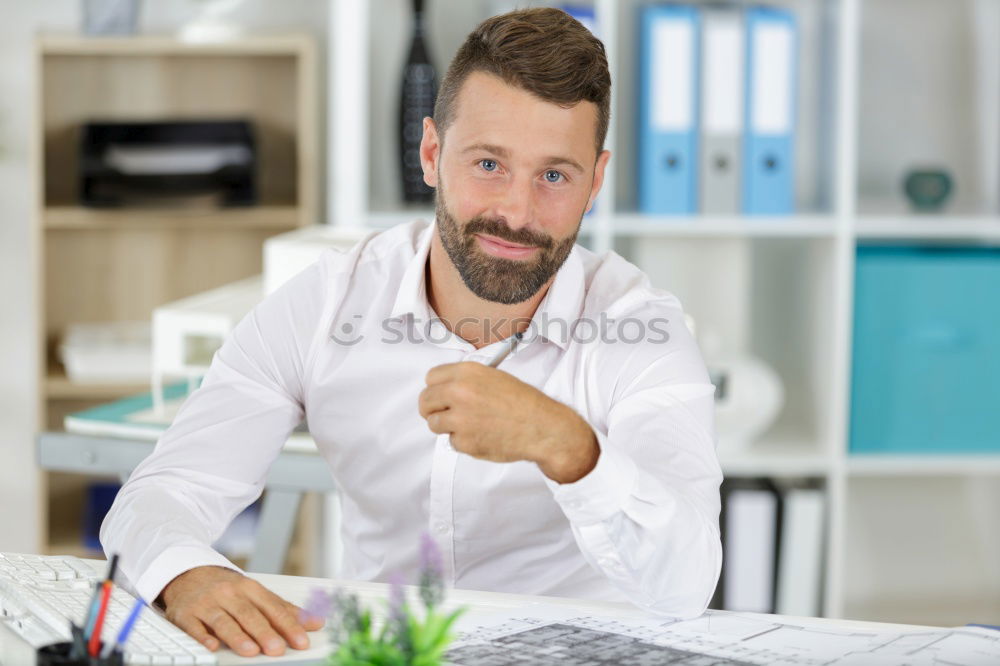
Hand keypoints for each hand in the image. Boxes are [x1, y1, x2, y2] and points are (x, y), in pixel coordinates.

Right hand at [159, 566, 324, 656]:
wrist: (188, 573)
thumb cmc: (227, 588)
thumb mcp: (256, 593)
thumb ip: (284, 609)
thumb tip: (315, 622)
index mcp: (249, 588)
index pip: (273, 608)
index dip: (288, 625)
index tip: (300, 640)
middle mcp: (229, 594)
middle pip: (249, 614)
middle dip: (264, 632)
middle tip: (277, 648)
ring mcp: (207, 604)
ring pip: (223, 621)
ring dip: (237, 636)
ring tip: (251, 650)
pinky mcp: (186, 614)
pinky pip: (194, 626)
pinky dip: (202, 637)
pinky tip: (212, 646)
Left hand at [418, 361, 599, 482]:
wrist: (543, 428)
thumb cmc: (523, 403)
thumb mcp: (495, 378)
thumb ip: (467, 381)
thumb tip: (445, 389)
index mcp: (467, 372)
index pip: (431, 378)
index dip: (435, 388)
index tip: (439, 395)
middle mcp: (460, 393)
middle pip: (425, 401)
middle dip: (431, 409)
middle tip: (441, 414)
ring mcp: (460, 419)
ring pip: (434, 424)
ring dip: (446, 427)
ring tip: (469, 425)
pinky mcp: (464, 442)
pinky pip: (452, 442)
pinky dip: (464, 442)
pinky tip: (483, 436)